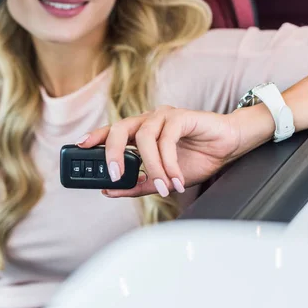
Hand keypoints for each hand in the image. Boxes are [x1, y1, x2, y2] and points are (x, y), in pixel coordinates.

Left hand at [76, 106, 246, 197]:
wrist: (228, 147)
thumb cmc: (195, 158)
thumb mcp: (160, 179)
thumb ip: (136, 185)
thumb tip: (108, 190)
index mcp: (138, 132)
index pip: (110, 132)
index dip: (94, 137)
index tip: (80, 147)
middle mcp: (147, 121)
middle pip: (119, 129)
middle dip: (112, 152)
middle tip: (114, 175)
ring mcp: (162, 117)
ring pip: (144, 138)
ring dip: (152, 167)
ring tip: (162, 187)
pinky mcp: (180, 117)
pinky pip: (166, 139)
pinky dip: (169, 162)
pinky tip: (176, 178)